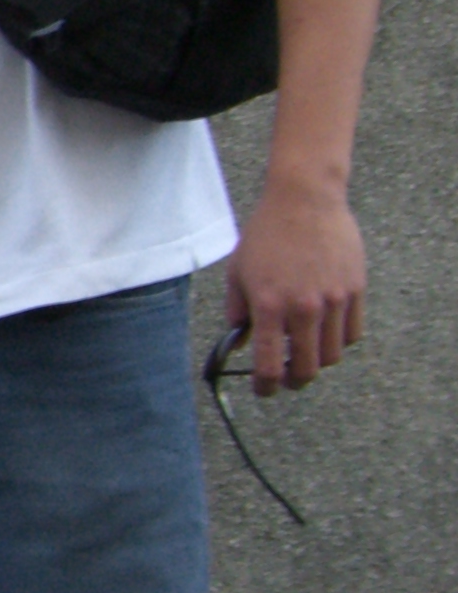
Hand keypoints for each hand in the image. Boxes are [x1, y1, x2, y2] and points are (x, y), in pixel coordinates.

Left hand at [222, 171, 365, 394]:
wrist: (304, 200)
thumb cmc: (265, 235)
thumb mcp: (237, 273)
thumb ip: (237, 312)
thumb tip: (240, 342)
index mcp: (269, 306)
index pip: (268, 364)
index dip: (265, 387)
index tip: (263, 391)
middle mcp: (304, 308)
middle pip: (306, 369)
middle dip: (293, 381)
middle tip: (286, 378)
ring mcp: (334, 301)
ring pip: (331, 355)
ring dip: (316, 361)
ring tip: (302, 352)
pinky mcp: (356, 291)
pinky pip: (352, 334)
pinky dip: (338, 341)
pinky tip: (323, 332)